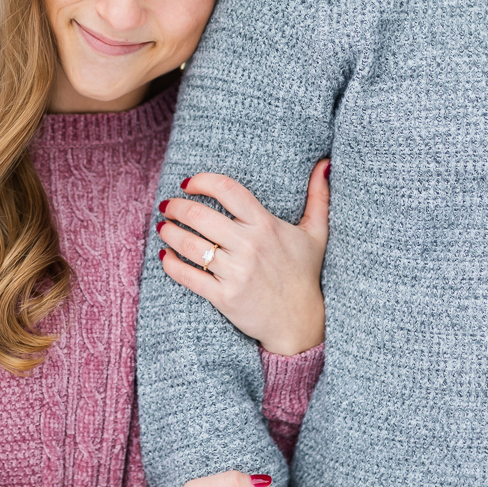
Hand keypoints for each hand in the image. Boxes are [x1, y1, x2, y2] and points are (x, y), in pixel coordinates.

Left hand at [156, 160, 329, 355]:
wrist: (300, 322)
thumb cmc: (304, 274)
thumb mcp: (317, 233)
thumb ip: (319, 196)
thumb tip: (324, 163)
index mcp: (266, 225)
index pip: (227, 190)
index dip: (202, 181)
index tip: (187, 183)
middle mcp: (249, 246)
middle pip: (200, 216)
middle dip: (176, 207)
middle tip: (168, 206)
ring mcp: (236, 273)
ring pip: (190, 245)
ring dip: (169, 232)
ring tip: (163, 227)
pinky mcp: (224, 297)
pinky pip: (188, 277)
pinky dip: (171, 264)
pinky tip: (164, 256)